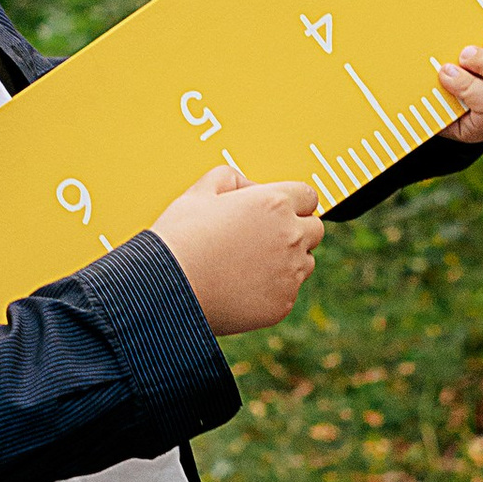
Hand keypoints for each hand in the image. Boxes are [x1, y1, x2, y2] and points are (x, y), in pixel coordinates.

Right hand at [151, 161, 321, 334]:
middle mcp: (290, 236)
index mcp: (274, 203)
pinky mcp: (283, 304)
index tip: (279, 211)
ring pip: (306, 262)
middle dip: (296, 230)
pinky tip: (243, 287)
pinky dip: (273, 289)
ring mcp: (289, 273)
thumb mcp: (199, 192)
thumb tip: (249, 186)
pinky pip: (289, 292)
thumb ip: (230, 177)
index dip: (292, 202)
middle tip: (265, 239)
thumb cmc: (179, 239)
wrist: (167, 289)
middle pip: (315, 229)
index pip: (308, 196)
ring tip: (250, 264)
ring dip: (288, 260)